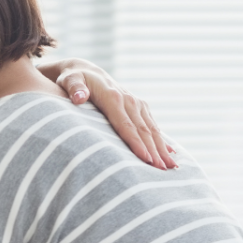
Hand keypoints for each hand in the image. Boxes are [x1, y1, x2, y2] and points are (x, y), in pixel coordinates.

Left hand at [37, 58, 176, 169]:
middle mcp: (129, 100)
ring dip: (162, 148)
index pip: (126, 125)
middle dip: (154, 151)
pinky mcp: (139, 107)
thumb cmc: (74, 78)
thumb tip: (79, 97)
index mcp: (113, 97)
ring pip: (151, 129)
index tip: (145, 159)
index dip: (136, 143)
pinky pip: (152, 125)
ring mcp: (136, 103)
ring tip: (171, 167)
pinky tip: (170, 153)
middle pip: (143, 130)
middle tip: (162, 171)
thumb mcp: (70, 80)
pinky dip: (161, 140)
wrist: (86, 70)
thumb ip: (74, 88)